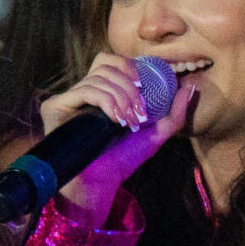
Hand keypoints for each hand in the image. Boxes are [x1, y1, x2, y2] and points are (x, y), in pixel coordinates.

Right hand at [38, 53, 197, 226]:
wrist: (100, 182)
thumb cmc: (123, 160)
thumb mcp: (155, 134)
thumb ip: (174, 113)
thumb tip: (189, 87)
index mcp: (102, 92)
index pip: (113, 62)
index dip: (130, 67)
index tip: (145, 86)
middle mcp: (83, 92)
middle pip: (106, 63)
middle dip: (128, 82)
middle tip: (139, 107)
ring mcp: (68, 98)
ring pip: (98, 77)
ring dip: (120, 95)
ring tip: (129, 120)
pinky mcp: (55, 106)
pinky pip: (85, 89)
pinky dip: (105, 100)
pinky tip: (115, 119)